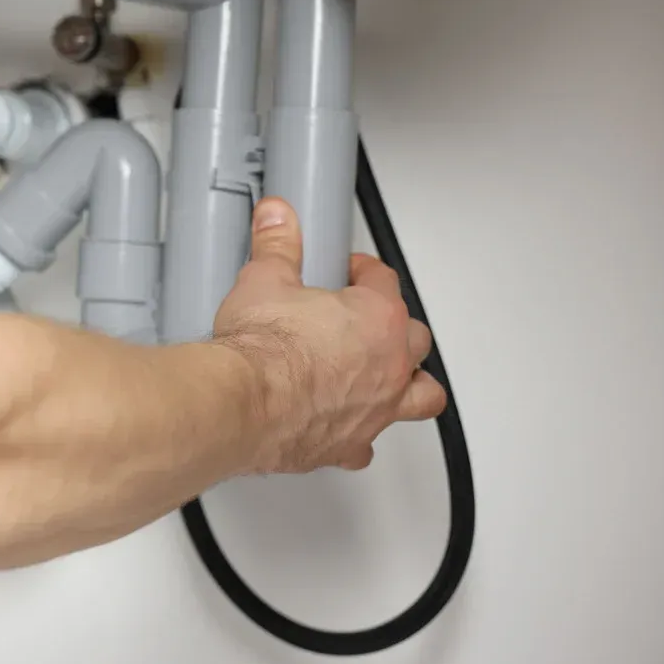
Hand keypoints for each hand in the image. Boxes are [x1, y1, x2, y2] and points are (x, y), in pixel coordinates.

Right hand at [213, 198, 447, 473]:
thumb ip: (277, 246)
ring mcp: (375, 409)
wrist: (243, 402)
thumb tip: (278, 218)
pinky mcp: (348, 444)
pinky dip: (362, 435)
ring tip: (393, 376)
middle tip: (365, 318)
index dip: (364, 271)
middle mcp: (388, 366)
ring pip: (420, 395)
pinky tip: (347, 429)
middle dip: (395, 325)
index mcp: (377, 318)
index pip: (384, 281)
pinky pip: (368, 444)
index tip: (347, 270)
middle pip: (414, 337)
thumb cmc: (262, 350)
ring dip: (411, 385)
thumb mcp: (264, 280)